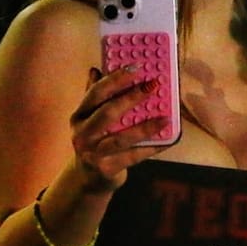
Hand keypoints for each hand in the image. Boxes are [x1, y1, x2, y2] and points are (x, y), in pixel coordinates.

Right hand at [68, 65, 170, 190]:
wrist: (88, 179)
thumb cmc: (95, 141)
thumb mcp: (91, 119)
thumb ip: (95, 96)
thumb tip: (97, 69)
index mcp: (79, 116)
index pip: (96, 93)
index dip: (115, 79)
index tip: (136, 66)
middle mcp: (82, 134)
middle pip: (108, 113)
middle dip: (131, 98)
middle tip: (154, 85)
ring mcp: (93, 154)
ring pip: (122, 138)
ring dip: (146, 127)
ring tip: (166, 117)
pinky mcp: (106, 169)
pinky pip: (133, 157)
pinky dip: (151, 148)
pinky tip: (168, 140)